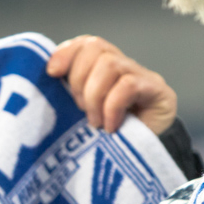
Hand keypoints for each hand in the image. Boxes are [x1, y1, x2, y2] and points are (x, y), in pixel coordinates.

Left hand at [46, 35, 177, 134]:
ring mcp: (142, 76)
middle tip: (80, 110)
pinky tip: (111, 127)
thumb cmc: (108, 139)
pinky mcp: (158, 91)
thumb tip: (45, 83)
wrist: (144, 160)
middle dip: (79, 80)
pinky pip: (128, 85)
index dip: (66, 53)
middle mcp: (123, 66)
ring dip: (94, 95)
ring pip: (109, 64)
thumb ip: (69, 96)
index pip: (85, 43)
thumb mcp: (82, 116)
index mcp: (103, 68)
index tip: (52, 73)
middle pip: (95, 48)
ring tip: (95, 122)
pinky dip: (112, 107)